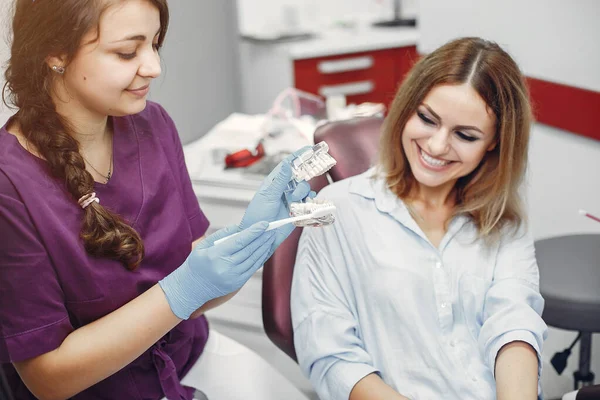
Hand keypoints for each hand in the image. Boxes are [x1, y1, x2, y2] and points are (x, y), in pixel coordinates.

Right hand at [159, 222, 275, 319]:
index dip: (254, 232)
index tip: (265, 224)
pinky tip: (264, 250)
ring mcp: (233, 277)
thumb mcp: (203, 245)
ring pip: (254, 259)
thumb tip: (239, 228)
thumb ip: (222, 235)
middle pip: (250, 250)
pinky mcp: (237, 284)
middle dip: (262, 238)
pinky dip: (260, 258)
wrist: (192, 288)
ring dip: (264, 247)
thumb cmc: (197, 264)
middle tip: (272, 228)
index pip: (240, 241)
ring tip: (271, 237)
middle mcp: (226, 267)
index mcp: (216, 256)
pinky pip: (252, 269)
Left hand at [239, 147, 313, 250]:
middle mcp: (284, 189)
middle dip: (303, 179)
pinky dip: (310, 202)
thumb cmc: (256, 215)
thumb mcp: (267, 196)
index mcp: (274, 182)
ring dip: (303, 193)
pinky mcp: (297, 210)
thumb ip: (279, 181)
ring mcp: (291, 199)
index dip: (298, 156)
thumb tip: (287, 165)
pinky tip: (305, 205)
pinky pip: (309, 202)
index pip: (288, 165)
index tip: (309, 149)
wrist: (260, 236)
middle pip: (300, 176)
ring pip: (305, 189)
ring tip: (294, 202)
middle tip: (297, 189)